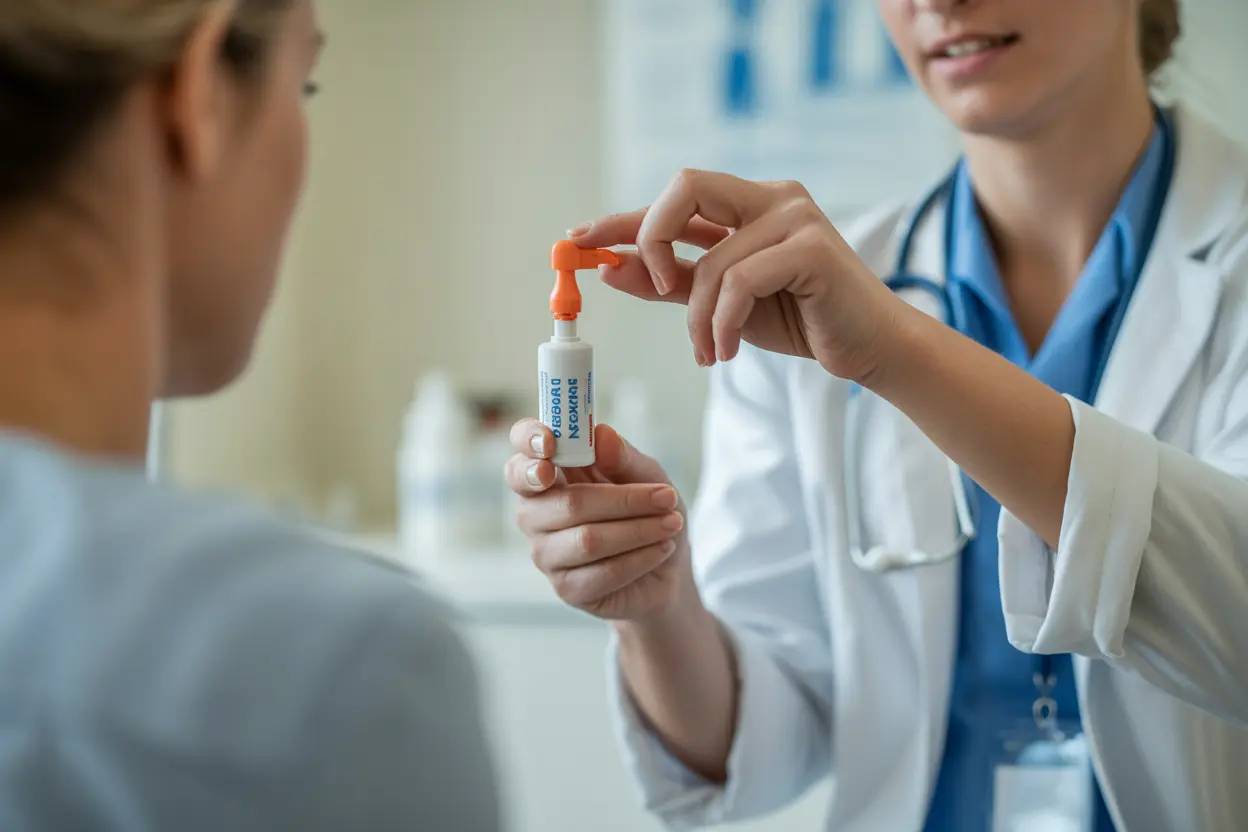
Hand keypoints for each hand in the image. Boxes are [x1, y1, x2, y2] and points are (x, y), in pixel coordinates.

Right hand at [504, 419, 693, 621]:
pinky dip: (641, 557)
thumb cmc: (647, 512)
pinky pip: (602, 573)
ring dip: (640, 530)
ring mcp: (547, 554)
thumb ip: (623, 457)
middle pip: (568, 504)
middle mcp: (535, 515)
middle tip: (667, 496)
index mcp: (546, 478)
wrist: (666, 568)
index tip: (549, 442)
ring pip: (588, 540)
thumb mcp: (647, 476)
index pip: (520, 460)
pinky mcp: (567, 588)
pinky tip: (663, 548)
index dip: (526, 446)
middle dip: (625, 500)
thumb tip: (601, 434)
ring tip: (672, 523)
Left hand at [570, 169, 900, 381]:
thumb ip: (671, 284)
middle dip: (652, 239)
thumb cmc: (801, 320)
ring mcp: (795, 218)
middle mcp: (771, 198)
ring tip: (708, 353)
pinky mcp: (812, 249)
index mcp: (749, 203)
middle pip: (685, 188)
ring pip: (711, 260)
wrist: (869, 348)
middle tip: (657, 292)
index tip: (577, 240)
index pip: (673, 199)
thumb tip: (610, 268)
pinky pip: (739, 282)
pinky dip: (722, 324)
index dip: (622, 218)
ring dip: (696, 319)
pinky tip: (726, 351)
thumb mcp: (721, 305)